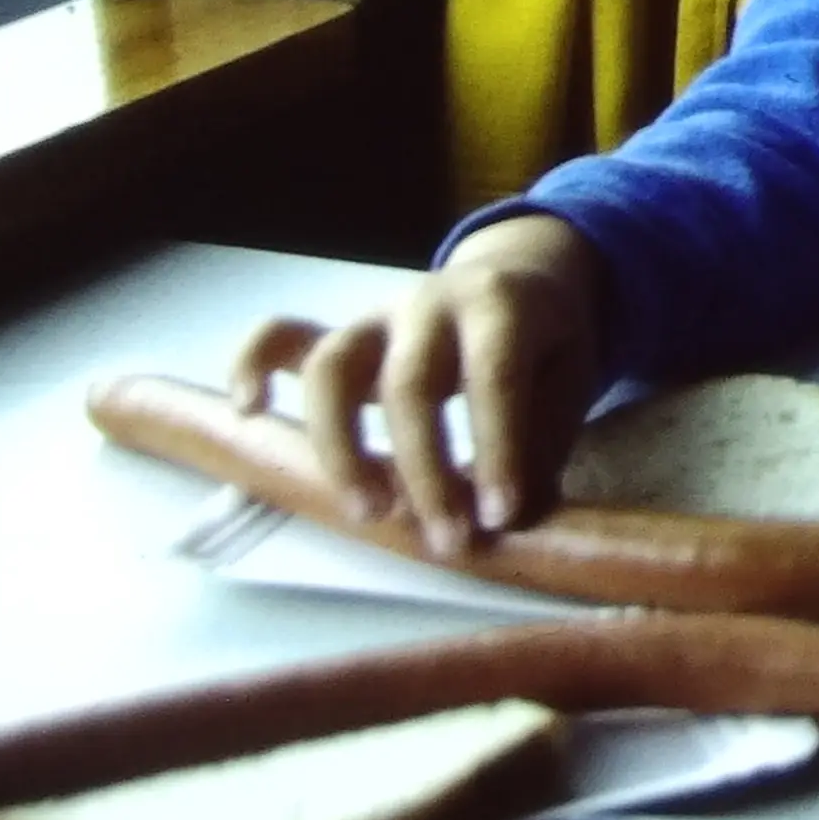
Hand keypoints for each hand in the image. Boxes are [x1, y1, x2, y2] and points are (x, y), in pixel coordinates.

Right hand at [227, 213, 603, 560]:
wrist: (520, 278)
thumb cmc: (544, 345)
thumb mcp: (567, 381)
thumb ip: (542, 445)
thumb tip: (515, 525)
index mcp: (501, 305)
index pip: (494, 375)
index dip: (496, 448)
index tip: (500, 517)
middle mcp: (431, 301)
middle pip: (410, 382)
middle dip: (425, 470)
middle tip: (446, 541)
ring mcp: (378, 314)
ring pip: (333, 366)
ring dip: (341, 446)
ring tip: (369, 513)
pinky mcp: (341, 332)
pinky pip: (281, 337)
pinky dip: (253, 366)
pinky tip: (250, 412)